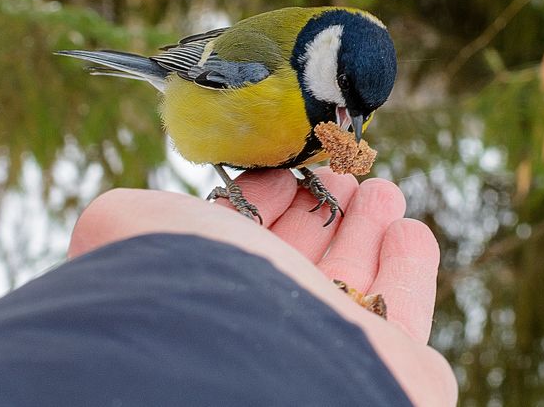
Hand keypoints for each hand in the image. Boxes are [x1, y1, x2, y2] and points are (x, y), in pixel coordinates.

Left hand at [69, 168, 456, 405]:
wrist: (250, 371)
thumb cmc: (187, 291)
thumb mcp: (133, 230)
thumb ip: (132, 217)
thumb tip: (139, 214)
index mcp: (211, 303)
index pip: (244, 252)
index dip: (265, 206)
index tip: (285, 175)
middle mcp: (268, 331)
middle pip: (305, 264)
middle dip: (326, 212)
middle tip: (345, 173)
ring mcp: (331, 354)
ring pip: (359, 284)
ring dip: (372, 229)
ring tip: (382, 189)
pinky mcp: (395, 371)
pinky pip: (407, 311)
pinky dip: (412, 266)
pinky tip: (409, 230)